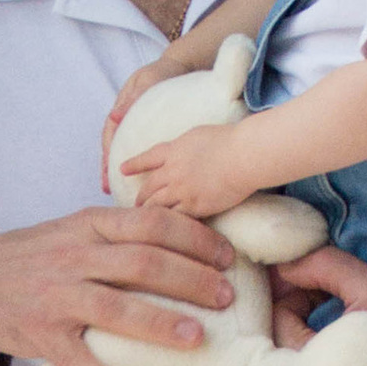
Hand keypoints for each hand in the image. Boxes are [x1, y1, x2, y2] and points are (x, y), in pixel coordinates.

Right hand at [0, 210, 232, 365]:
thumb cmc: (39, 259)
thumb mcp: (75, 231)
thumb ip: (120, 233)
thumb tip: (184, 235)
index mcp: (89, 226)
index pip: (151, 223)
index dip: (194, 238)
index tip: (227, 257)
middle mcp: (74, 257)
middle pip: (142, 263)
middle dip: (191, 279)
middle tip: (226, 298)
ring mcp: (56, 296)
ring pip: (114, 307)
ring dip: (159, 323)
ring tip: (196, 338)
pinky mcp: (39, 334)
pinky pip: (74, 359)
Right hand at [100, 49, 187, 185]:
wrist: (177, 68)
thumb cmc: (161, 73)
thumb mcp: (147, 81)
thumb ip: (132, 98)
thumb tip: (115, 115)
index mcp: (122, 108)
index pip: (110, 134)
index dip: (107, 154)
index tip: (107, 171)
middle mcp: (125, 118)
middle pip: (112, 146)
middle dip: (108, 167)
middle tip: (106, 188)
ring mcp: (134, 124)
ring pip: (123, 149)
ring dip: (117, 169)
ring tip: (115, 190)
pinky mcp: (145, 129)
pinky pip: (138, 148)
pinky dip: (136, 163)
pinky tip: (138, 178)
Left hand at [124, 129, 244, 221]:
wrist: (244, 155)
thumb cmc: (230, 140)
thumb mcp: (199, 134)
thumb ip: (186, 145)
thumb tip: (183, 150)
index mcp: (174, 150)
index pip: (148, 158)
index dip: (134, 164)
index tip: (122, 170)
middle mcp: (172, 171)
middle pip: (148, 187)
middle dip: (140, 197)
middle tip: (134, 205)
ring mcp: (182, 190)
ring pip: (156, 205)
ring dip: (149, 213)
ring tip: (144, 221)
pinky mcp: (195, 207)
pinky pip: (175, 219)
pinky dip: (168, 225)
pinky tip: (164, 231)